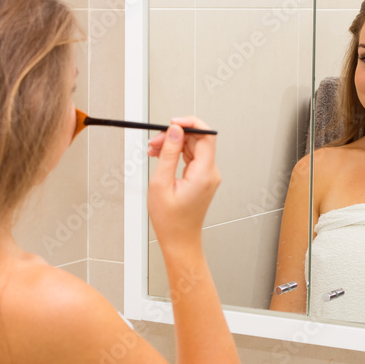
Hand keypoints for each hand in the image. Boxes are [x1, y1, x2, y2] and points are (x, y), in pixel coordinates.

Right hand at [147, 116, 220, 251]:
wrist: (179, 240)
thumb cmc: (170, 220)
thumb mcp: (161, 184)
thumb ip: (168, 154)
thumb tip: (174, 131)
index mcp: (204, 174)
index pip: (206, 135)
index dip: (189, 123)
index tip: (172, 123)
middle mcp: (210, 173)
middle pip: (198, 139)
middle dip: (176, 135)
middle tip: (155, 141)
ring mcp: (208, 176)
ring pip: (193, 147)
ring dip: (174, 144)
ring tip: (154, 150)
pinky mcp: (203, 179)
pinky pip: (192, 158)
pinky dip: (177, 154)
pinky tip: (161, 157)